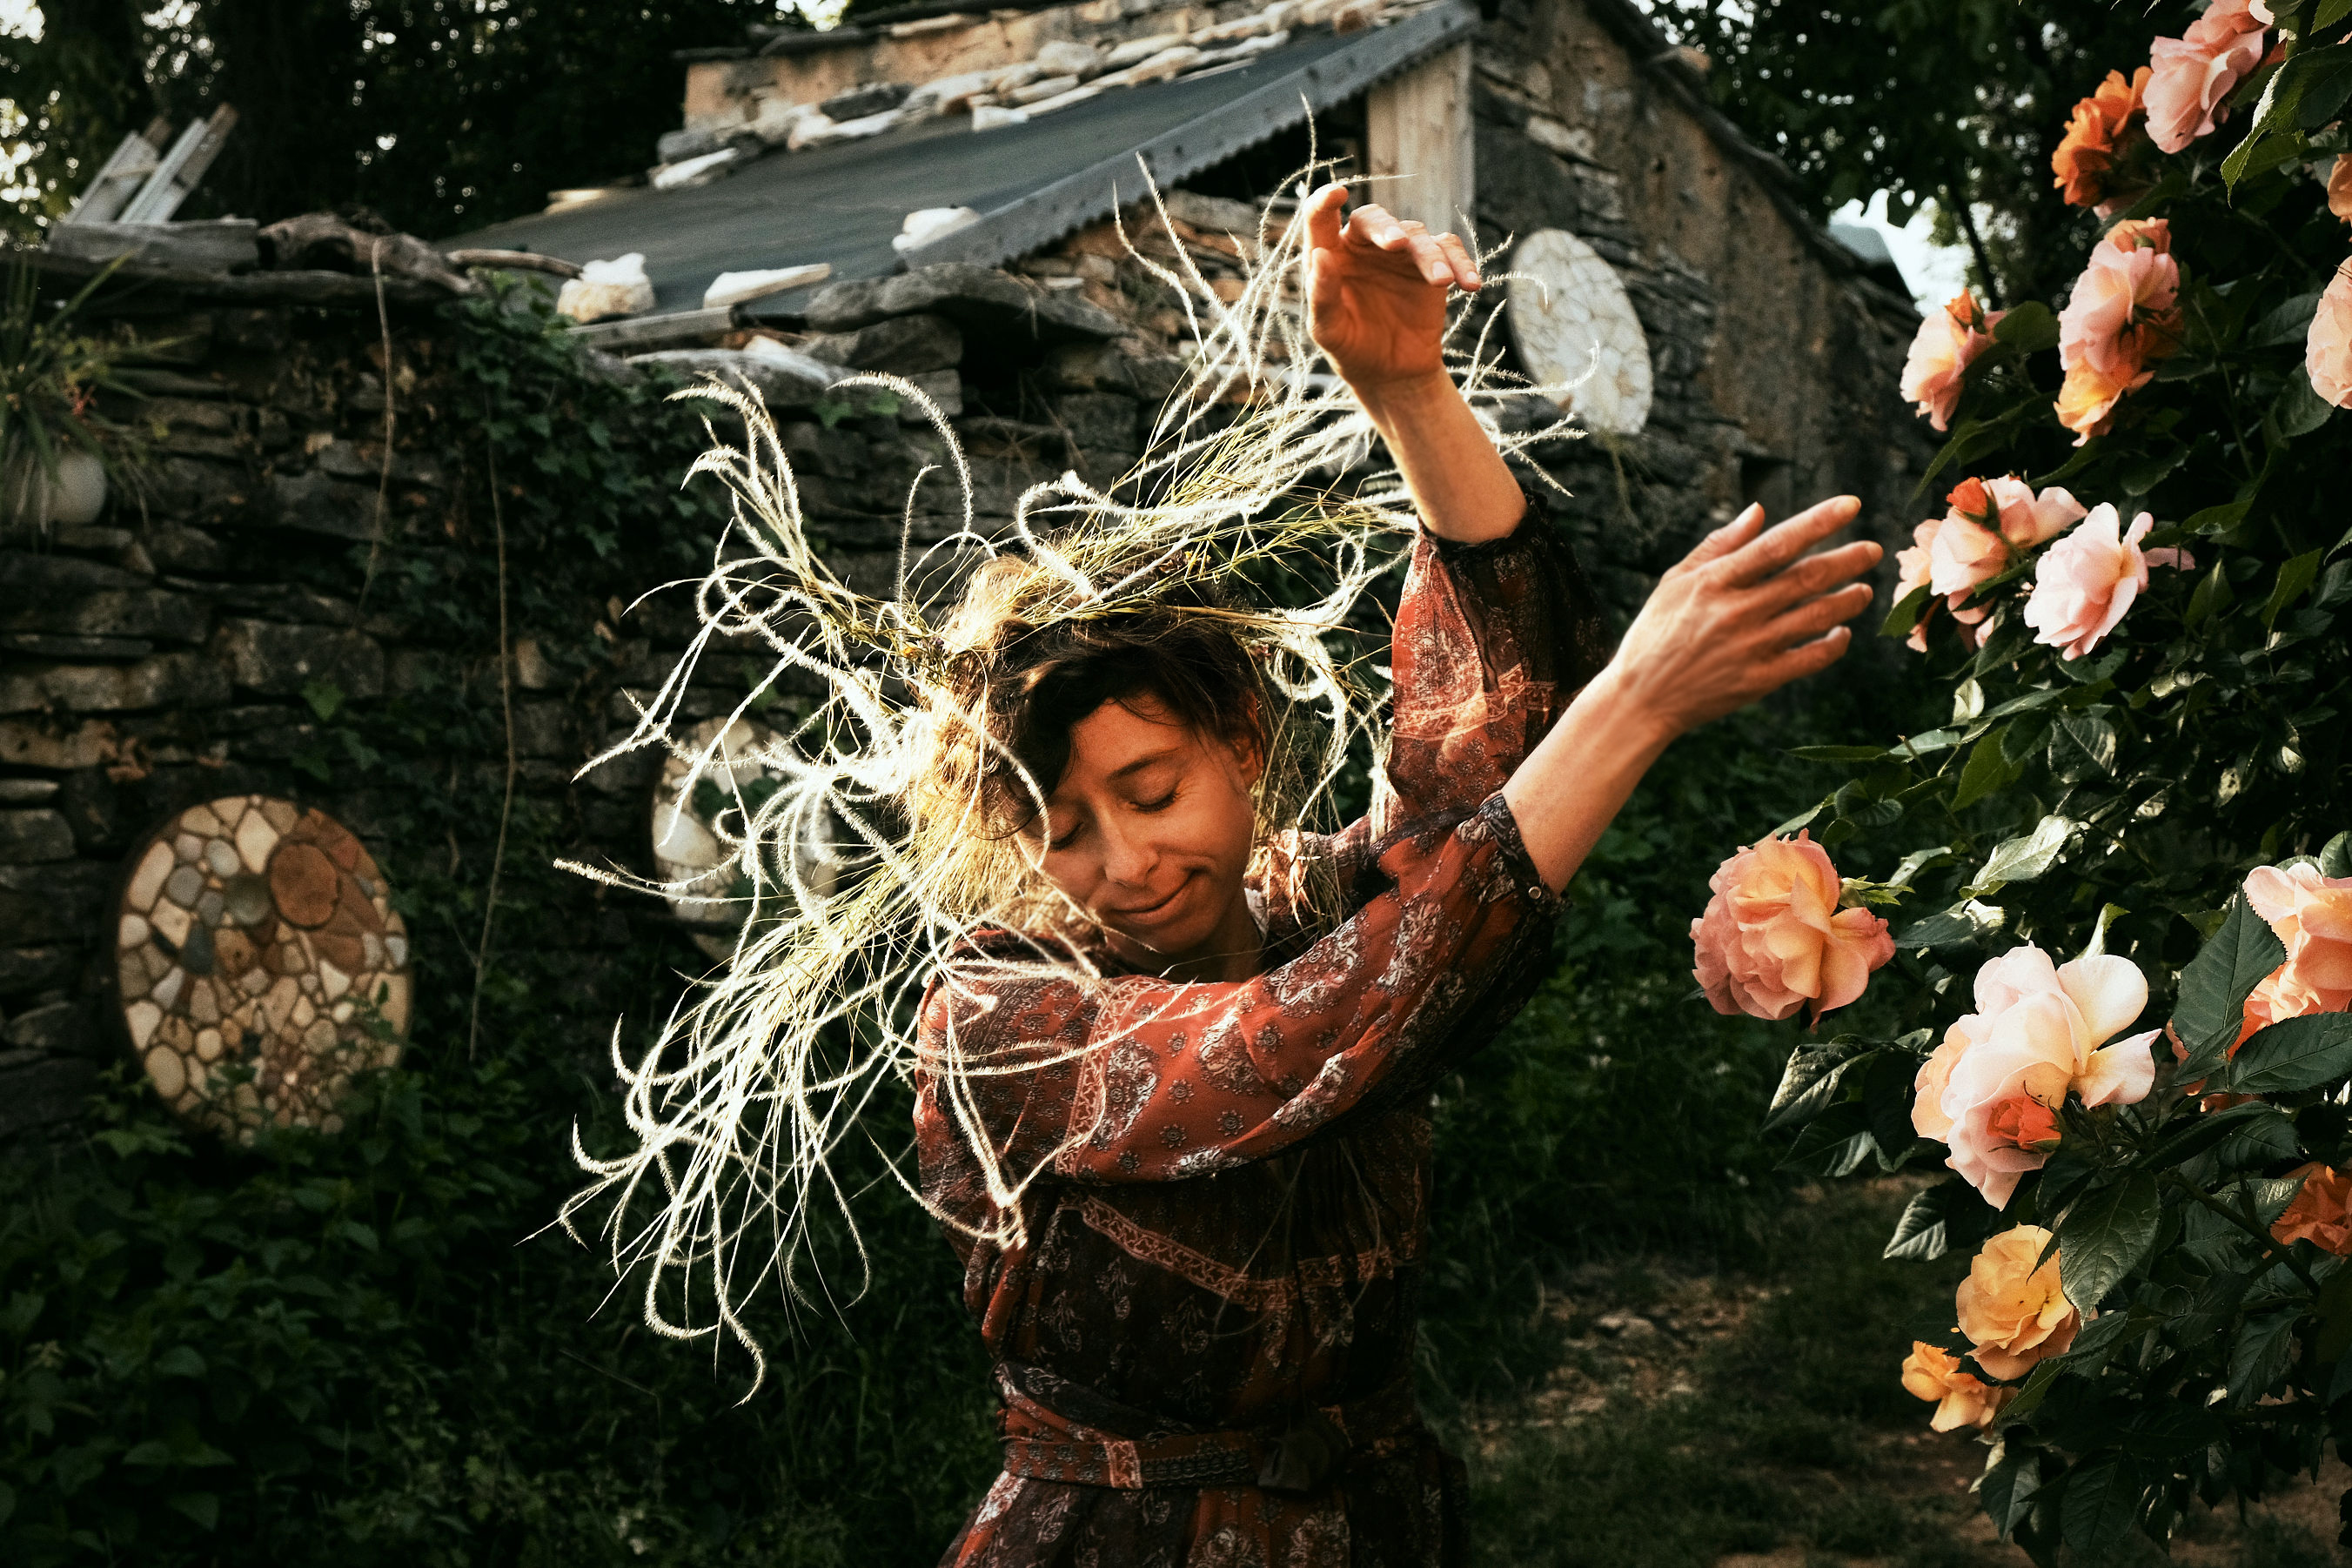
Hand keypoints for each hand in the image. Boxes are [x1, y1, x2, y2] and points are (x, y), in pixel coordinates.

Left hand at [1301, 182, 1480, 396]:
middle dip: (1387, 229)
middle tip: (1398, 245)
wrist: (1392, 374)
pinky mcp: (1431, 264)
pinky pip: (1450, 251)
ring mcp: (1401, 253)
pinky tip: (1470, 285)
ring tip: (1440, 282)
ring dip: (1430, 256)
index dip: (1325, 202)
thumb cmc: (1352, 349)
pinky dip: (1461, 264)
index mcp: (1332, 255)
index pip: (1321, 219)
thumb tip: (1320, 256)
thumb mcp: (1329, 331)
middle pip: (1374, 219)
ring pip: (1418, 236)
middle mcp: (1364, 245)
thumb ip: (1321, 296)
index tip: (1336, 193)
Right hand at [1598, 497, 1880, 742]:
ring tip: (1863, 590)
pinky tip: (1842, 632)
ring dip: (1848, 600)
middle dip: (1847, 560)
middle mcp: (1735, 613)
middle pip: (1805, 578)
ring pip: (1815, 617)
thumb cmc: (1655, 634)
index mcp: (1714, 583)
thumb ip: (1718, 546)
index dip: (1817, 522)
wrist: (1640, 700)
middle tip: (1873, 550)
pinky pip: (1810, 659)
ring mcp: (1749, 649)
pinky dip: (1833, 644)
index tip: (1850, 505)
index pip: (1776, 544)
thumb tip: (1759, 511)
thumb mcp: (1674, 582)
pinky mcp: (1759, 681)